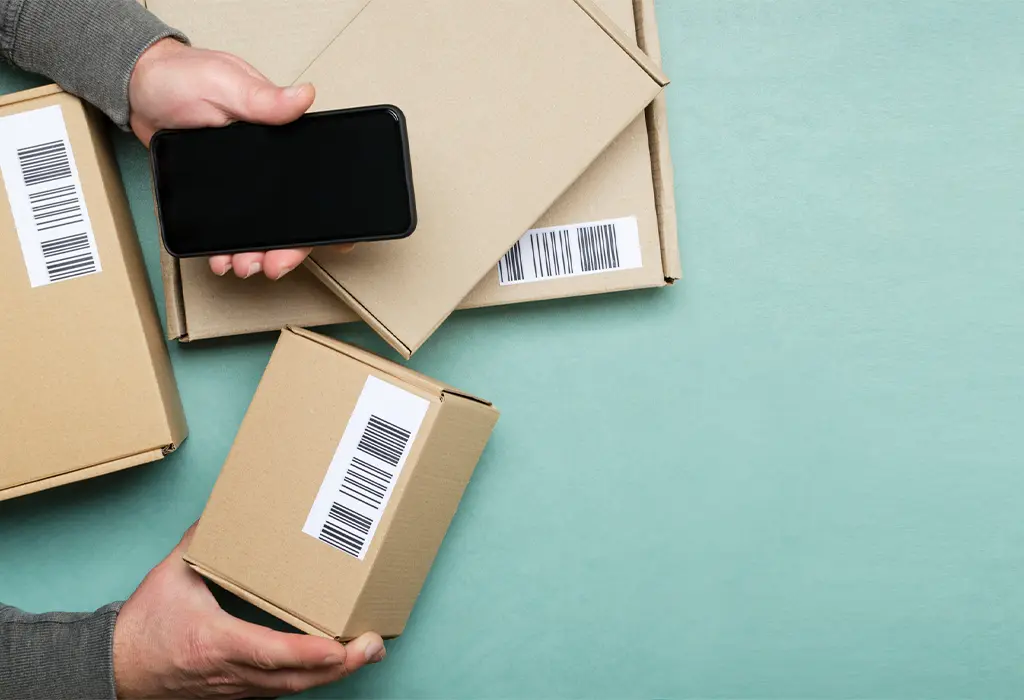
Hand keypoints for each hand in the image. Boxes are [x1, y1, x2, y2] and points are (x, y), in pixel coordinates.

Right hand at [113, 524, 384, 698]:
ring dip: (333, 673)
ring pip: (292, 688)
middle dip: (341, 665)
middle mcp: (231, 672)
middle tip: (374, 644)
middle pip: (294, 678)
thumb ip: (200, 541)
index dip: (308, 652)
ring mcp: (236, 687)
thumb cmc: (144, 627)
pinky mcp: (238, 692)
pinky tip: (337, 663)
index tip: (341, 646)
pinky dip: (313, 678)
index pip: (270, 651)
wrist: (114, 670)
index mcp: (215, 641)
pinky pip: (282, 688)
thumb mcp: (170, 576)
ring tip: (368, 650)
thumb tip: (225, 510)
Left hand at [128, 38, 340, 279]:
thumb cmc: (183, 76)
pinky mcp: (214, 195)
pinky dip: (224, 248)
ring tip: (241, 266)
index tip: (324, 241)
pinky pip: (225, 229)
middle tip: (272, 265)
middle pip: (288, 218)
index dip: (321, 216)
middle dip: (284, 249)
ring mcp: (240, 185)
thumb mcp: (228, 83)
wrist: (138, 87)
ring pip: (257, 230)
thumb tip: (304, 97)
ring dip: (254, 254)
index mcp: (279, 140)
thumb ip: (264, 98)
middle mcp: (265, 167)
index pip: (310, 183)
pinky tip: (219, 257)